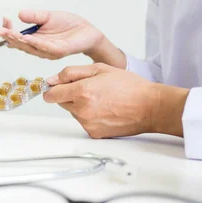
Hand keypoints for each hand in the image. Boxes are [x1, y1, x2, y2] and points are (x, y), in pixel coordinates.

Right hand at [0, 10, 125, 67]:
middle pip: (20, 44)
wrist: (88, 32)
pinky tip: (28, 37)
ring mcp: (48, 51)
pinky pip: (45, 47)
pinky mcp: (59, 51)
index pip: (17, 38)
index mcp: (35, 39)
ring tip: (10, 33)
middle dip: (9, 37)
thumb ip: (35, 16)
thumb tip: (20, 14)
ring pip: (30, 47)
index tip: (3, 20)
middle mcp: (39, 48)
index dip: (8, 31)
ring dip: (19, 41)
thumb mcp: (48, 16)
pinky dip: (35, 43)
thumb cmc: (69, 25)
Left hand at [44, 64, 188, 137]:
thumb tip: (52, 79)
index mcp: (82, 92)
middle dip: (70, 95)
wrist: (150, 107)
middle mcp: (82, 110)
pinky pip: (84, 122)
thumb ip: (72, 72)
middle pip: (61, 103)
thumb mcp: (100, 69)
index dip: (54, 88)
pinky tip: (105, 110)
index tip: (58, 86)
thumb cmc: (130, 87)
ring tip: (102, 99)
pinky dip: (90, 116)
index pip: (51, 95)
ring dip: (81, 105)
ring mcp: (88, 124)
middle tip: (90, 89)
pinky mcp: (94, 133)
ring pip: (73, 112)